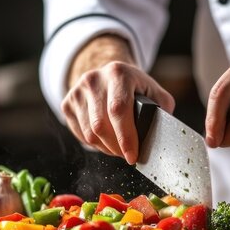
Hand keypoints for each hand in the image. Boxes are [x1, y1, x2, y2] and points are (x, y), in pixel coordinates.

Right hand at [62, 35, 174, 163]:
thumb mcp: (154, 92)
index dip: (125, 137)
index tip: (132, 156)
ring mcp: (77, 91)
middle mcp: (94, 79)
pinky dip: (95, 145)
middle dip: (117, 148)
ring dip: (107, 148)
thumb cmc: (135, 89)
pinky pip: (80, 135)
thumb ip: (162, 108)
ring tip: (119, 148)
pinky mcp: (67, 103)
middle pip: (101, 126)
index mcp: (118, 73)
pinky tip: (106, 140)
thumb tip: (162, 130)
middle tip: (128, 155)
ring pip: (90, 134)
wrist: (109, 76)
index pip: (118, 110)